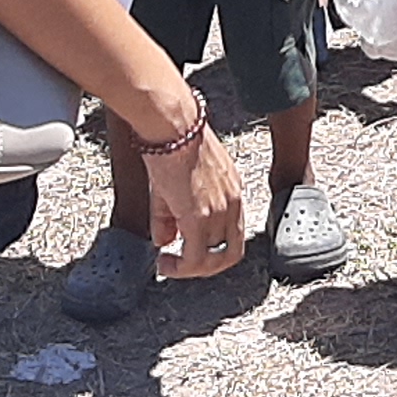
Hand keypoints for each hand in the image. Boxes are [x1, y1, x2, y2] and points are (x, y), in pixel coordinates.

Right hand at [140, 102, 246, 279]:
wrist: (173, 127)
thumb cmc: (174, 141)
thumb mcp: (176, 182)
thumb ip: (171, 217)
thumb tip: (164, 242)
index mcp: (232, 191)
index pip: (233, 232)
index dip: (214, 248)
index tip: (192, 251)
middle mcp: (232, 203)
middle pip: (231, 252)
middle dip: (208, 267)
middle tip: (184, 267)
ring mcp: (219, 212)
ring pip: (215, 259)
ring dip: (191, 270)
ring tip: (170, 265)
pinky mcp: (199, 217)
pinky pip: (196, 259)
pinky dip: (181, 269)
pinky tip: (165, 262)